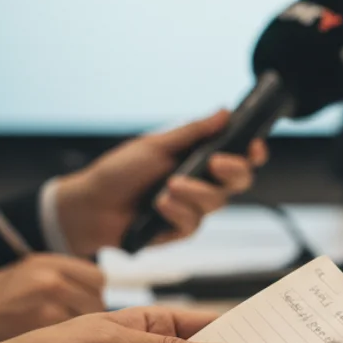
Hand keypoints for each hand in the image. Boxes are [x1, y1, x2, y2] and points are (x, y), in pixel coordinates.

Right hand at [0, 254, 105, 342]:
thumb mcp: (28, 273)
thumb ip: (63, 276)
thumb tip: (97, 289)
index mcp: (50, 263)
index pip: (99, 278)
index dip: (94, 293)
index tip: (86, 303)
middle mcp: (52, 280)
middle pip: (97, 300)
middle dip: (90, 313)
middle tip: (75, 324)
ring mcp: (47, 305)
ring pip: (88, 321)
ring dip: (83, 329)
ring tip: (64, 335)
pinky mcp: (41, 331)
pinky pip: (72, 337)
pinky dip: (69, 342)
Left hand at [55, 110, 268, 254]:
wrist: (89, 206)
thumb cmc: (119, 171)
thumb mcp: (156, 145)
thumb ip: (194, 132)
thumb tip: (225, 111)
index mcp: (199, 158)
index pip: (239, 156)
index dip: (253, 152)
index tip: (253, 146)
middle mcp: (202, 183)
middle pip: (239, 181)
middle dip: (233, 171)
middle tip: (215, 163)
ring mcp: (193, 207)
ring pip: (216, 203)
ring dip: (194, 192)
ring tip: (168, 188)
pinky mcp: (180, 230)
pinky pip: (193, 224)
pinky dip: (176, 212)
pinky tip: (158, 207)